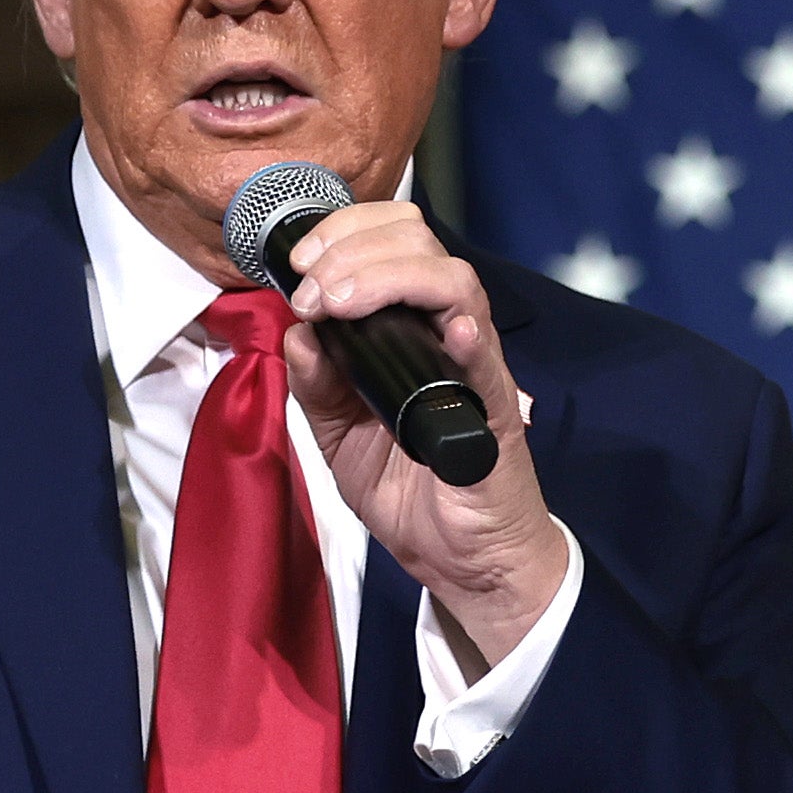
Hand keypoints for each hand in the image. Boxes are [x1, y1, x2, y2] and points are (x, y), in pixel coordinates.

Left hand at [265, 199, 567, 669]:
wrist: (461, 559)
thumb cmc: (411, 491)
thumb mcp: (338, 434)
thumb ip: (316, 384)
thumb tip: (297, 331)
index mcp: (407, 329)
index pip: (390, 242)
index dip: (343, 233)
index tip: (299, 265)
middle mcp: (445, 333)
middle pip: (420, 242)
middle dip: (354, 245)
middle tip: (313, 288)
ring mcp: (475, 367)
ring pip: (453, 282)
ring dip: (387, 277)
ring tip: (340, 304)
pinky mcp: (495, 412)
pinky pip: (488, 364)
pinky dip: (470, 340)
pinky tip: (451, 332)